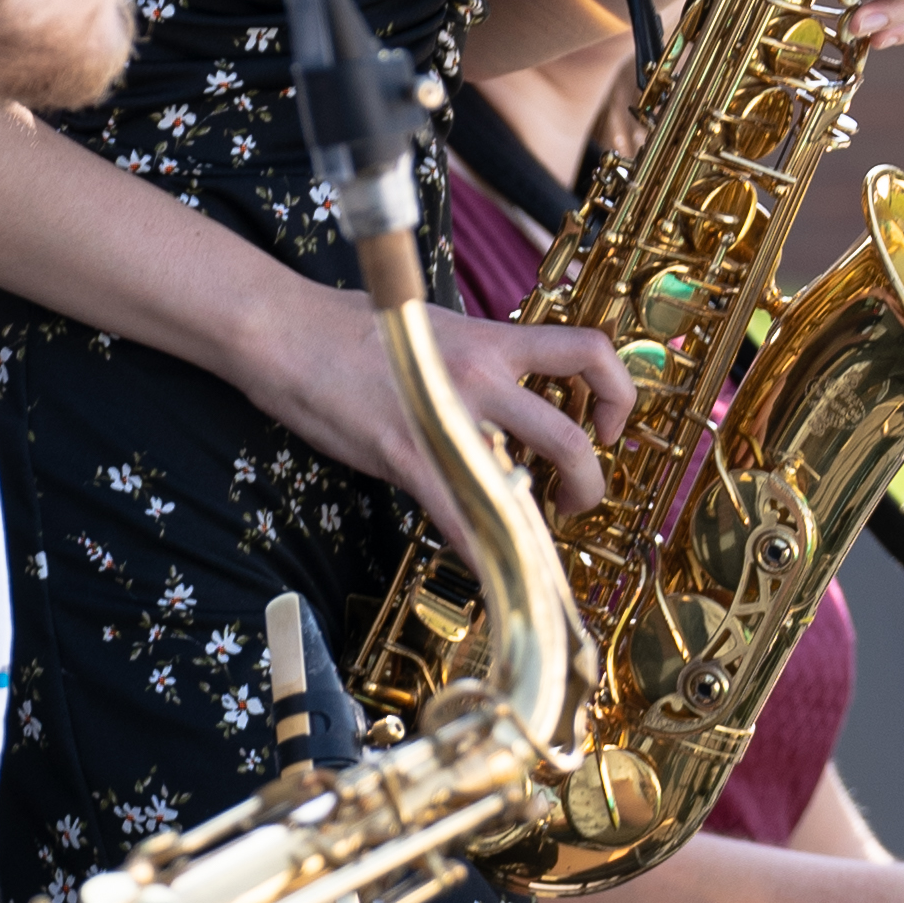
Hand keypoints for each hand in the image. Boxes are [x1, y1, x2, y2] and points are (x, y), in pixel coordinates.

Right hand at [243, 260, 630, 521]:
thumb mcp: (431, 328)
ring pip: (526, 481)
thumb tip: (499, 387)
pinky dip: (485, 554)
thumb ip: (473, 358)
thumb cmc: (348, 326)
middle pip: (572, 436)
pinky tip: (492, 575)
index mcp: (492, 340)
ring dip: (547, 522)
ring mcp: (448, 419)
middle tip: (576, 499)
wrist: (284, 330)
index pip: (588, 350)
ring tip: (537, 535)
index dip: (618, 391)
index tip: (606, 424)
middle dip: (591, 482)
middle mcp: (483, 376)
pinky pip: (462, 518)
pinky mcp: (407, 456)